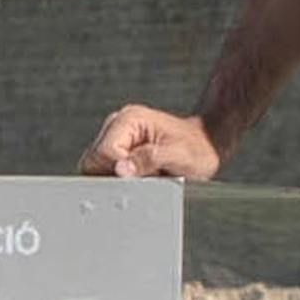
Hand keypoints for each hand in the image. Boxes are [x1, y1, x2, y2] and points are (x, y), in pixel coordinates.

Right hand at [78, 105, 222, 180]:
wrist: (205, 145)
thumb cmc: (197, 149)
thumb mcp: (179, 156)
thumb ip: (149, 160)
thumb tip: (121, 170)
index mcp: (129, 119)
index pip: (104, 153)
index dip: (118, 172)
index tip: (141, 179)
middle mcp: (117, 125)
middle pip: (94, 162)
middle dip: (114, 178)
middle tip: (144, 180)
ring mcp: (115, 137)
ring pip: (96, 169)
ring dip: (117, 180)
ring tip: (145, 177)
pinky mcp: (117, 150)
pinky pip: (105, 171)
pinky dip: (119, 180)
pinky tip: (140, 179)